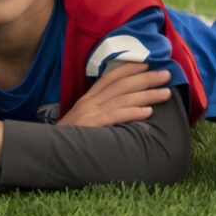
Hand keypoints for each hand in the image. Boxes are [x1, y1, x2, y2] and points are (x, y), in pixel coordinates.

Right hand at [59, 61, 174, 127]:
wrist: (47, 151)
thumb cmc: (70, 137)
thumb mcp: (82, 118)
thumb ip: (101, 110)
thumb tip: (126, 105)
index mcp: (88, 99)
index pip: (110, 78)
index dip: (129, 68)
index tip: (147, 63)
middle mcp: (90, 102)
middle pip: (122, 85)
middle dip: (146, 78)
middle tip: (167, 74)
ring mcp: (91, 113)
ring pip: (124, 99)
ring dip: (147, 94)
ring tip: (166, 93)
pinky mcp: (92, 126)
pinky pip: (116, 116)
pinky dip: (134, 113)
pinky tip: (149, 112)